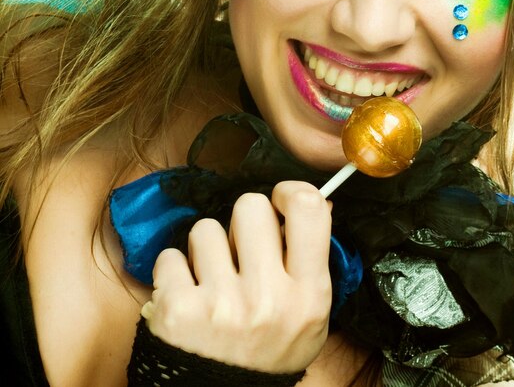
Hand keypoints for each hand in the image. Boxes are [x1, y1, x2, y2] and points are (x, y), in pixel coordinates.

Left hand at [141, 181, 332, 373]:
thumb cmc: (270, 349)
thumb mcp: (311, 314)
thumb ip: (312, 259)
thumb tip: (314, 199)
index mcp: (309, 294)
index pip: (308, 208)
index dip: (289, 192)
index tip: (278, 202)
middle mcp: (268, 298)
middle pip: (250, 206)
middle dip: (243, 222)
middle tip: (241, 249)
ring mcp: (222, 305)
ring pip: (206, 228)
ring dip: (206, 249)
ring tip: (213, 280)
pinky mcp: (178, 312)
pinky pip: (170, 255)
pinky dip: (175, 271)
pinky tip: (186, 295)